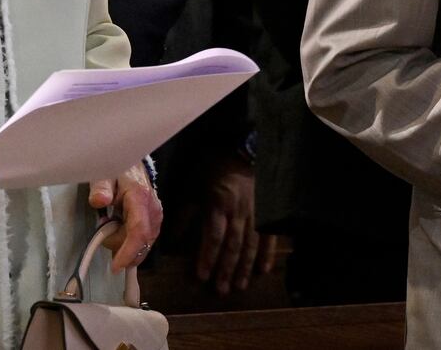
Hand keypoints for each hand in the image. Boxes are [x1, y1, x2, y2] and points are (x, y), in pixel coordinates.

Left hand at [89, 163, 162, 272]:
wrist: (132, 169)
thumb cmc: (117, 173)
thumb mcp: (103, 176)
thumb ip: (100, 188)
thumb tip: (99, 200)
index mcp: (140, 198)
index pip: (139, 231)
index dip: (128, 252)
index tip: (115, 267)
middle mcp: (153, 210)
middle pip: (139, 242)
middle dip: (118, 245)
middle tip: (103, 228)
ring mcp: (156, 217)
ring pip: (142, 245)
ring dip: (123, 244)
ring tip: (111, 225)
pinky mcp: (155, 223)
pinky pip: (143, 241)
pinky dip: (129, 243)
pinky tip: (120, 231)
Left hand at [195, 157, 278, 294]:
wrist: (243, 151)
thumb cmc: (214, 170)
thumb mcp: (193, 187)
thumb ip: (185, 214)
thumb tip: (171, 240)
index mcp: (219, 205)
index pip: (214, 236)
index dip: (208, 257)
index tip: (203, 276)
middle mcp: (238, 212)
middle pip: (233, 244)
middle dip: (227, 268)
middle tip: (222, 290)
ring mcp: (256, 212)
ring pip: (251, 243)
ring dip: (245, 266)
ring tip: (240, 285)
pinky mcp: (267, 212)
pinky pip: (268, 235)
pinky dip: (267, 253)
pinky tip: (263, 269)